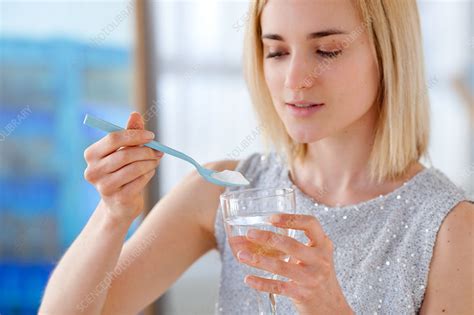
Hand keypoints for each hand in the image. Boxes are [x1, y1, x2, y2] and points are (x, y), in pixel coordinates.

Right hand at [83, 112, 163, 222]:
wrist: (119, 204)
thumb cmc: (122, 171)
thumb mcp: (125, 150)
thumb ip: (130, 133)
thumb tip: (135, 114)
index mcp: (91, 155)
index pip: (113, 138)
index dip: (135, 135)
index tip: (151, 136)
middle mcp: (93, 171)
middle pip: (125, 154)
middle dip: (146, 151)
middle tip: (158, 151)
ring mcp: (104, 187)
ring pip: (134, 168)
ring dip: (149, 163)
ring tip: (154, 161)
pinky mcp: (118, 198)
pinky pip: (140, 181)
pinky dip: (148, 175)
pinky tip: (148, 173)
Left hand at [236, 213, 353, 314]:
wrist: (331, 307)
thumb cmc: (316, 276)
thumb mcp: (314, 257)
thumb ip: (292, 245)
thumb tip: (254, 237)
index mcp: (323, 245)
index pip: (311, 224)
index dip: (291, 218)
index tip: (271, 218)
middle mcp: (320, 260)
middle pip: (291, 244)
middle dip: (266, 238)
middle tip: (249, 234)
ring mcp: (312, 278)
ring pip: (281, 266)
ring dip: (258, 260)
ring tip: (241, 255)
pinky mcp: (303, 294)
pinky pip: (278, 286)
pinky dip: (261, 283)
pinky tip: (249, 279)